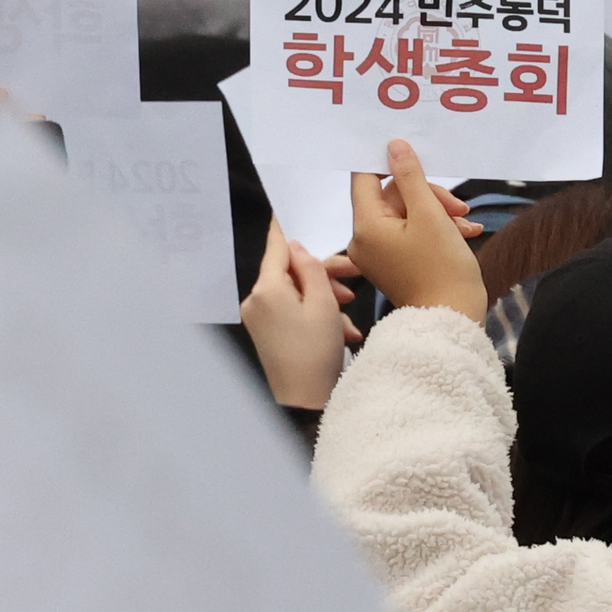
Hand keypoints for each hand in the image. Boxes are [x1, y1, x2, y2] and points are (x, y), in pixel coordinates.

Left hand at [244, 224, 358, 411]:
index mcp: (267, 288)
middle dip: (324, 273)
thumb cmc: (315, 353)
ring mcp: (260, 318)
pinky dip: (316, 316)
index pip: (276, 246)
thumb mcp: (323, 304)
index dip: (286, 228)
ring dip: (326, 298)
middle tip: (353, 275)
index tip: (286, 209)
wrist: (304, 403)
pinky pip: (293, 312)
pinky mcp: (268, 333)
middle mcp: (257, 300)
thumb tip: (299, 248)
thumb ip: (312, 269)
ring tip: (350, 314)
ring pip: (297, 292)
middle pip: (291, 271)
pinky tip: (342, 332)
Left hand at [343, 142, 486, 320]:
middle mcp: (364, 239)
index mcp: (366, 225)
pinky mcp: (393, 262)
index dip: (388, 161)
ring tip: (465, 225)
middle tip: (459, 207)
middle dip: (428, 196)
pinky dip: (434, 229)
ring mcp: (378, 253)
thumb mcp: (430, 215)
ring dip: (437, 213)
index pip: (365, 177)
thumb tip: (394, 146)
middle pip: (392, 196)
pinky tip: (463, 234)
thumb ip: (411, 177)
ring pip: (406, 213)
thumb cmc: (442, 270)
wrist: (452, 320)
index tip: (413, 154)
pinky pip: (409, 233)